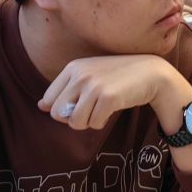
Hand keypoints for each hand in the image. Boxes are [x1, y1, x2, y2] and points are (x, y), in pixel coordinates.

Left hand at [39, 55, 179, 130]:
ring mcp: (94, 86)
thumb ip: (65, 89)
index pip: (49, 100)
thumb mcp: (89, 75)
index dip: (63, 110)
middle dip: (72, 119)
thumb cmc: (117, 76)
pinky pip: (93, 124)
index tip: (79, 105)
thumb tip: (41, 106)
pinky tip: (111, 109)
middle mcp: (80, 75)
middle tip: (90, 111)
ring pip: (75, 123)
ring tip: (101, 109)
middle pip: (58, 114)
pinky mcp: (108, 98)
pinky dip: (101, 122)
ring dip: (88, 122)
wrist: (150, 72)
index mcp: (73, 67)